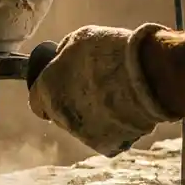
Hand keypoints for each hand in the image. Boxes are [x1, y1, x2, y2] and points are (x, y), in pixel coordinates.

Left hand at [28, 23, 177, 156]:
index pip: (36, 101)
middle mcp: (60, 116)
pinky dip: (114, 128)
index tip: (57, 88)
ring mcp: (83, 134)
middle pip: (59, 115)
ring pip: (82, 127)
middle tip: (92, 88)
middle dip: (70, 103)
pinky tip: (126, 111)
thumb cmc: (111, 52)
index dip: (46, 93)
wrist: (148, 75)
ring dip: (92, 115)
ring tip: (114, 96)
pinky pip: (107, 138)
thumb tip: (61, 58)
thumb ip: (64, 54)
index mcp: (46, 91)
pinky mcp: (107, 145)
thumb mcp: (79, 39)